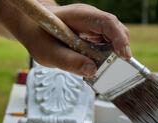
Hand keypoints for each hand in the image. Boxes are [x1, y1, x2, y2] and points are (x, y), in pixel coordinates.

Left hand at [14, 3, 130, 76]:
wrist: (33, 27)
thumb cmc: (39, 37)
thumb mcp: (48, 52)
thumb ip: (68, 62)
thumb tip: (92, 70)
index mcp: (81, 16)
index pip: (108, 22)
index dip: (119, 38)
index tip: (124, 56)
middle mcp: (92, 18)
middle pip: (117, 30)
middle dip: (122, 48)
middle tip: (121, 69)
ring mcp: (95, 26)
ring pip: (115, 38)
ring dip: (116, 55)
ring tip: (111, 71)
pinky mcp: (95, 35)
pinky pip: (109, 44)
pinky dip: (110, 56)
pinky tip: (103, 68)